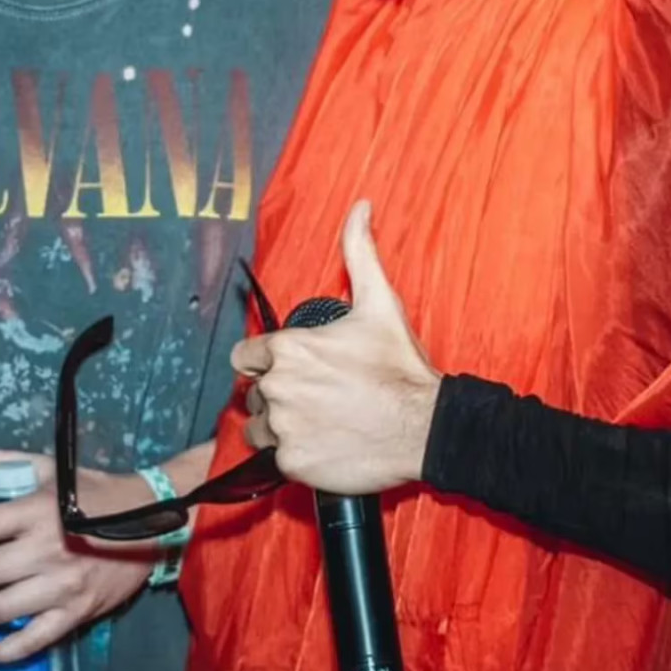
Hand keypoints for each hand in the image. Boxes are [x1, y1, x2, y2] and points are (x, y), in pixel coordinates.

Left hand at [0, 450, 155, 660]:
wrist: (153, 520)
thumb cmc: (94, 493)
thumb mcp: (50, 468)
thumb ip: (3, 464)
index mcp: (35, 511)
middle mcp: (45, 549)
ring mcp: (61, 585)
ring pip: (0, 610)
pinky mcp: (76, 612)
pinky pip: (31, 640)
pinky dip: (2, 652)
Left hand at [233, 201, 441, 493]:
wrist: (424, 426)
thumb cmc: (400, 366)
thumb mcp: (379, 302)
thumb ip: (360, 251)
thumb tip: (360, 207)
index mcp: (288, 348)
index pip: (246, 356)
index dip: (265, 362)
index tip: (291, 369)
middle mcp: (278, 386)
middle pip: (254, 392)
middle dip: (277, 394)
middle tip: (314, 397)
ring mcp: (284, 427)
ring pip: (259, 427)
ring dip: (280, 426)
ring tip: (317, 421)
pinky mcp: (292, 463)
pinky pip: (277, 458)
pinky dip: (296, 454)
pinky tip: (324, 444)